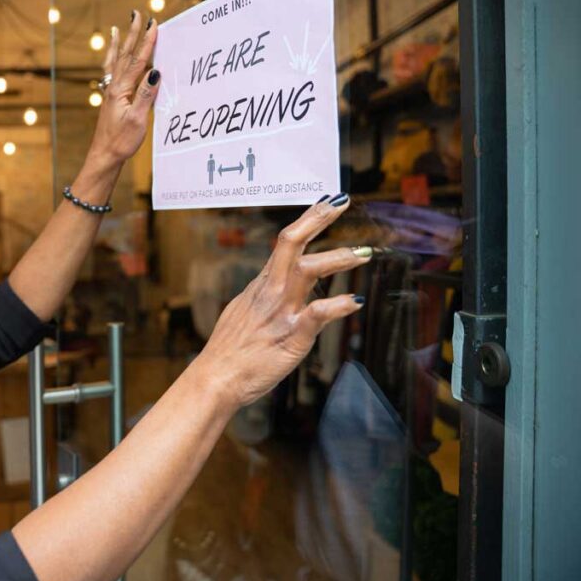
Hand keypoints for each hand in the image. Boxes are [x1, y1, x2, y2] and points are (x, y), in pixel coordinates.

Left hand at [88, 10, 159, 167]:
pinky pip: (111, 72)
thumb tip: (155, 72)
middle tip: (136, 13)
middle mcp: (114, 87)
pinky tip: (112, 56)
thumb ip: (146, 95)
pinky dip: (112, 60)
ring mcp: (110, 92)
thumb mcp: (138, 119)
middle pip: (124, 55)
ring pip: (116, 61)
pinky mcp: (110, 98)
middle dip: (132, 33)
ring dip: (120, 43)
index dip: (147, 42)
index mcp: (121, 90)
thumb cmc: (121, 141)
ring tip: (118, 27)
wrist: (104, 155)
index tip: (154, 23)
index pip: (137, 61)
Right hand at [192, 196, 370, 410]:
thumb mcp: (242, 311)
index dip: (308, 219)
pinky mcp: (291, 338)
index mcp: (261, 285)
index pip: (286, 242)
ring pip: (306, 272)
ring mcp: (281, 313)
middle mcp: (271, 292)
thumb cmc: (230, 350)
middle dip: (317, 220)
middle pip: (292, 244)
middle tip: (341, 202)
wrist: (217, 378)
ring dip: (336, 258)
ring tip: (364, 252)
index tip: (327, 202)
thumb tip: (272, 282)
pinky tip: (355, 301)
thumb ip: (262, 294)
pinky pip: (316, 316)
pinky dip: (336, 306)